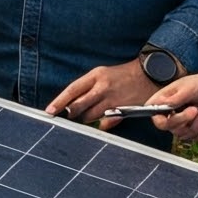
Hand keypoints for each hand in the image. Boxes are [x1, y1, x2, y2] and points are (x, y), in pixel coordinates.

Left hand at [46, 56, 160, 126]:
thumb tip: (73, 106)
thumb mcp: (102, 75)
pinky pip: (105, 123)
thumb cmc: (121, 76)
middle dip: (71, 113)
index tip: (49, 112)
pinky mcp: (122, 110)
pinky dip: (103, 124)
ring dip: (86, 118)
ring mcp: (112, 99)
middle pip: (78, 106)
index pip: (72, 90)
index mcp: (95, 75)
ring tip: (91, 113)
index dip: (59, 102)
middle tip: (69, 116)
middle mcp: (102, 87)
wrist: (149, 74)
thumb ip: (88, 89)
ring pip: (90, 116)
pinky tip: (106, 118)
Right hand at [149, 64, 197, 143]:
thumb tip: (160, 106)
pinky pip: (197, 138)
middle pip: (167, 127)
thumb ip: (176, 97)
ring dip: (195, 126)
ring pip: (182, 135)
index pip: (154, 112)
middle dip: (181, 121)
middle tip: (194, 110)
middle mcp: (177, 111)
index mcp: (170, 98)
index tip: (168, 115)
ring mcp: (189, 121)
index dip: (157, 117)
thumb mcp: (193, 86)